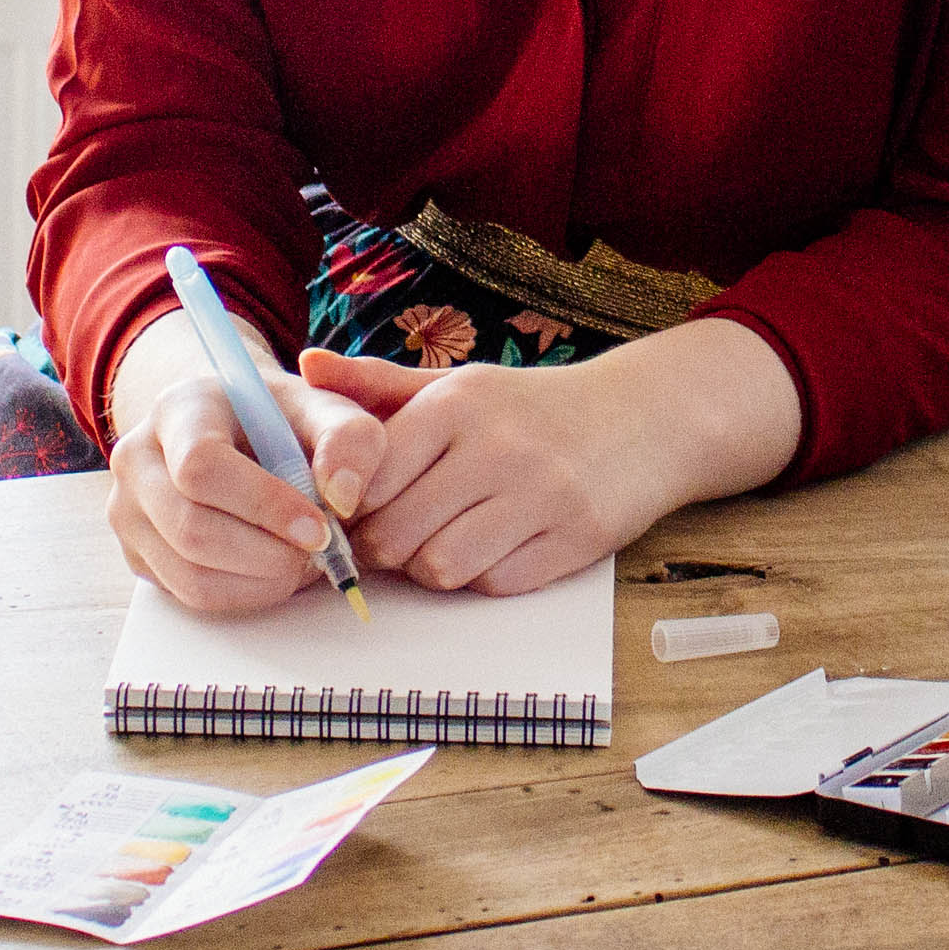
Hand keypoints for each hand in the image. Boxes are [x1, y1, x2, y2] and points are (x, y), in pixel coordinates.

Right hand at [105, 314, 385, 613]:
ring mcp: (128, 511)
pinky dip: (242, 594)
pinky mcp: (138, 553)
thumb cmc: (279, 419)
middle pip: (190, 527)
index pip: (201, 465)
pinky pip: (188, 594)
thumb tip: (343, 496)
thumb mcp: (321, 407)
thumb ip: (348, 436)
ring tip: (302, 562)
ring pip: (188, 573)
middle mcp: (137, 458)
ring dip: (259, 581)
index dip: (263, 504)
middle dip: (266, 553)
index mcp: (177, 408)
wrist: (233, 429)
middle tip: (319, 553)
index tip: (320, 527)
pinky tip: (274, 570)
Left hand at [294, 344, 689, 595]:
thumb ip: (377, 384)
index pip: (369, 475)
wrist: (641, 419)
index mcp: (458, 403)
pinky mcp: (574, 539)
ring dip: (430, 567)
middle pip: (396, 532)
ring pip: (441, 568)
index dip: (351, 503)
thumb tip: (306, 364)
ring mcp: (541, 495)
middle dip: (383, 546)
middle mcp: (498, 446)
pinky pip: (495, 584)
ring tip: (441, 541)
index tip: (355, 508)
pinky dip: (483, 576)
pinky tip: (493, 547)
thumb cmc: (531, 408)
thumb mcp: (459, 384)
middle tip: (393, 536)